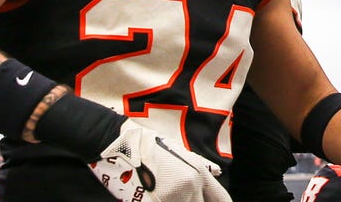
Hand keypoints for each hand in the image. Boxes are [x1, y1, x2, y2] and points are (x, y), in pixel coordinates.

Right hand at [90, 119, 230, 201]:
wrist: (119, 144)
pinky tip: (152, 194)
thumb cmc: (147, 144)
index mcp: (198, 175)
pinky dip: (163, 201)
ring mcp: (172, 199)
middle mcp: (189, 189)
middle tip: (180, 195)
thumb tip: (217, 173)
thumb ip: (200, 166)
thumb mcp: (178, 151)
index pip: (221, 200)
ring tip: (164, 192)